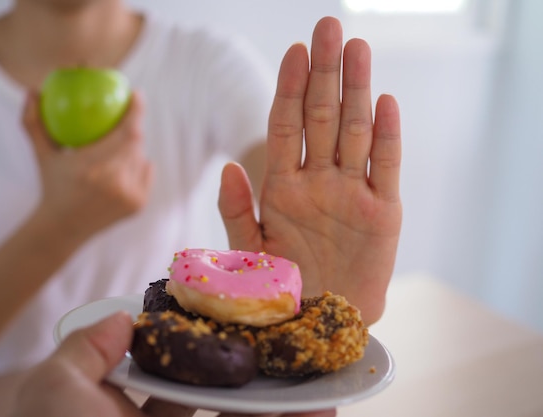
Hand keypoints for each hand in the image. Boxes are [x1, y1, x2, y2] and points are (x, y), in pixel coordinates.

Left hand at [13, 312, 335, 416]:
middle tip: (290, 349)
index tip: (238, 324)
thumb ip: (83, 351)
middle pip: (219, 397)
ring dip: (285, 402)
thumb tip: (123, 316)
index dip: (205, 346)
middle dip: (255, 375)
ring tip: (320, 378)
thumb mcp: (55, 394)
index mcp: (127, 414)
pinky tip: (323, 409)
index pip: (172, 373)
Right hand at [22, 91, 153, 240]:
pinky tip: (125, 162)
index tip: (136, 94)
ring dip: (133, 146)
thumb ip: (33, 123)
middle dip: (133, 126)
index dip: (136, 111)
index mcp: (91, 167)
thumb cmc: (52, 186)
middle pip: (136, 142)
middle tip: (127, 115)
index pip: (126, 132)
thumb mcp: (41, 155)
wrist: (64, 227)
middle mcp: (113, 182)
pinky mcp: (138, 205)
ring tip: (120, 141)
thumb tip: (30, 91)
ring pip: (141, 157)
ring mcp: (128, 195)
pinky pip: (146, 173)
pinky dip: (138, 164)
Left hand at [218, 16, 401, 324]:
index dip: (289, 89)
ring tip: (357, 49)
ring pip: (354, 131)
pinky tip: (383, 102)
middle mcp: (318, 181)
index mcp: (283, 187)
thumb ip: (238, 211)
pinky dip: (386, 136)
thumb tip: (228, 167)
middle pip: (321, 117)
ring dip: (356, 91)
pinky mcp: (383, 212)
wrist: (321, 324)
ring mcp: (352, 192)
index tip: (293, 51)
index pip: (285, 127)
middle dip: (324, 73)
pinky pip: (385, 167)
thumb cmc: (283, 290)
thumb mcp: (251, 252)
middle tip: (328, 27)